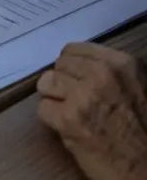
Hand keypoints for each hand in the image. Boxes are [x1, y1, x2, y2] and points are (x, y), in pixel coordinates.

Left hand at [37, 43, 146, 179]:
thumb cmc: (143, 129)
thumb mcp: (137, 87)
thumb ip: (109, 70)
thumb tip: (74, 63)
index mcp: (120, 63)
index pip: (72, 50)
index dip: (70, 67)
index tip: (76, 81)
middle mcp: (101, 74)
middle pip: (57, 66)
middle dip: (61, 83)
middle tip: (74, 101)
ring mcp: (83, 95)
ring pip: (45, 84)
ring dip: (53, 99)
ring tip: (71, 113)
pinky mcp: (68, 118)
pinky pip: (42, 108)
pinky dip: (51, 120)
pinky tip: (69, 129)